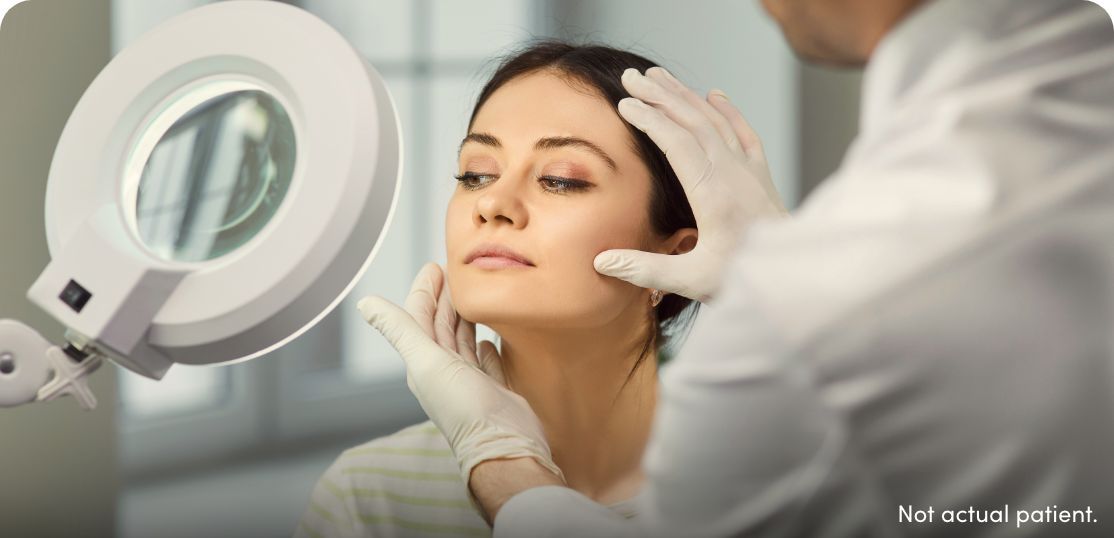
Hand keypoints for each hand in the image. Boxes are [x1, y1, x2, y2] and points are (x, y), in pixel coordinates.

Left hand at [357, 263, 564, 513]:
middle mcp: (444, 372)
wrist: (504, 447)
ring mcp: (470, 382)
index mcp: (424, 363)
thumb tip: (364, 303)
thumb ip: (399, 330)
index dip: (425, 291)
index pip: (420, 318)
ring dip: (465, 317)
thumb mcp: (427, 362)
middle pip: (441, 326)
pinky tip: (488, 339)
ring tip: (473, 296)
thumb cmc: (465, 409)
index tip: (435, 266)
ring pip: (463, 341)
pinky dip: (485, 347)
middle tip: (455, 271)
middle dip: (446, 298)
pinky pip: (487, 363)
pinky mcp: (494, 391)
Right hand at [594, 67, 788, 302]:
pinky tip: (714, 94)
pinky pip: (744, 132)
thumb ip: (644, 269)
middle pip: (693, 122)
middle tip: (631, 76)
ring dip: (686, 96)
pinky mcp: (762, 176)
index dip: (649, 120)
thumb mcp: (690, 280)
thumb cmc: (742, 280)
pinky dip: (728, 110)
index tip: (625, 104)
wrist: (794, 277)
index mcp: (713, 195)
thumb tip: (602, 262)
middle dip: (660, 96)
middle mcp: (733, 175)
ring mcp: (749, 172)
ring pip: (716, 121)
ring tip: (659, 77)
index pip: (677, 143)